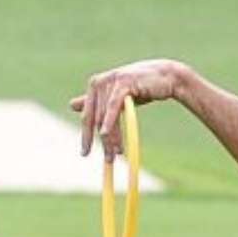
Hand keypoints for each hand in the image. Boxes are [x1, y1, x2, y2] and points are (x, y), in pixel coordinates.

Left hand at [71, 59, 187, 159]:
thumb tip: (71, 105)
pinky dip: (109, 121)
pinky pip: (114, 107)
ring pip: (105, 116)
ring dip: (110, 138)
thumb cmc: (142, 86)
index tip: (85, 154)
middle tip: (107, 160)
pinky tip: (106, 135)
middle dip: (101, 141)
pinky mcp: (123, 83)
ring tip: (116, 154)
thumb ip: (96, 102)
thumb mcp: (116, 96)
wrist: (166, 76)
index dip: (86, 136)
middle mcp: (99, 82)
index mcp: (95, 86)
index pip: (87, 116)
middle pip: (95, 118)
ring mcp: (110, 81)